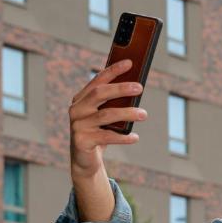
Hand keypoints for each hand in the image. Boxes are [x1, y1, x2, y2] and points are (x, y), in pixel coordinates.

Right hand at [68, 59, 146, 177]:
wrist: (85, 160)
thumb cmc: (100, 132)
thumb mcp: (106, 116)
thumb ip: (115, 103)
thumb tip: (136, 88)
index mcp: (81, 99)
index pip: (98, 81)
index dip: (113, 71)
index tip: (129, 62)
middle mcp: (77, 110)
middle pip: (99, 94)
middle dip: (120, 88)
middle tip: (140, 87)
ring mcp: (77, 125)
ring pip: (105, 115)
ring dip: (127, 113)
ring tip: (144, 114)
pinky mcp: (81, 142)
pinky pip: (106, 137)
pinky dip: (123, 137)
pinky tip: (135, 137)